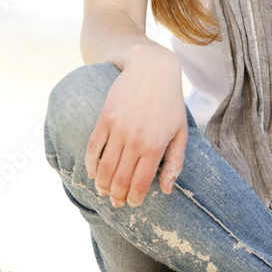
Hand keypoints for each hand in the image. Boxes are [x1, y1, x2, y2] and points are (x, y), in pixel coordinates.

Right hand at [85, 44, 187, 208]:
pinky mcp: (105, 118)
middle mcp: (135, 140)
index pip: (140, 184)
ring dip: (102, 185)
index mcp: (155, 146)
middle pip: (120, 180)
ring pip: (104, 168)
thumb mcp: (180, 131)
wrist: (151, 68)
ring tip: (103, 191)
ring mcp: (118, 129)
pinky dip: (90, 164)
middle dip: (117, 197)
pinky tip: (93, 172)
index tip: (132, 204)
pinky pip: (93, 148)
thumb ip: (175, 162)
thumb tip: (166, 190)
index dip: (134, 199)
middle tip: (116, 202)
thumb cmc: (169, 101)